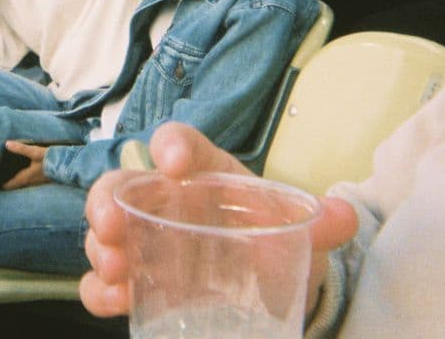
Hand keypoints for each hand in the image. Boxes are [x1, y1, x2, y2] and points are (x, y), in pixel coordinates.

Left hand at [1, 141, 50, 189]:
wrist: (68, 164)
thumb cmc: (50, 159)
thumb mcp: (35, 152)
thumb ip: (21, 148)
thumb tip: (7, 144)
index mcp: (26, 177)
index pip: (11, 185)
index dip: (3, 185)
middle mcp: (31, 182)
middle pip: (17, 184)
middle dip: (10, 182)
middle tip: (2, 178)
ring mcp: (39, 181)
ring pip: (25, 182)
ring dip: (19, 179)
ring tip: (13, 174)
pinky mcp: (45, 178)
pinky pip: (32, 180)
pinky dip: (27, 176)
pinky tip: (28, 170)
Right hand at [79, 123, 358, 319]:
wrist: (272, 283)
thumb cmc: (275, 238)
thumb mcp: (300, 230)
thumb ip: (322, 223)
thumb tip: (345, 216)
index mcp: (203, 173)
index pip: (179, 143)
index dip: (171, 146)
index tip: (172, 165)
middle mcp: (166, 201)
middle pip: (123, 185)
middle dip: (106, 199)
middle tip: (110, 224)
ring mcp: (147, 240)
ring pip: (105, 231)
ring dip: (100, 247)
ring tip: (115, 270)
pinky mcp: (139, 280)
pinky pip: (103, 282)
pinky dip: (99, 291)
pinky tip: (115, 301)